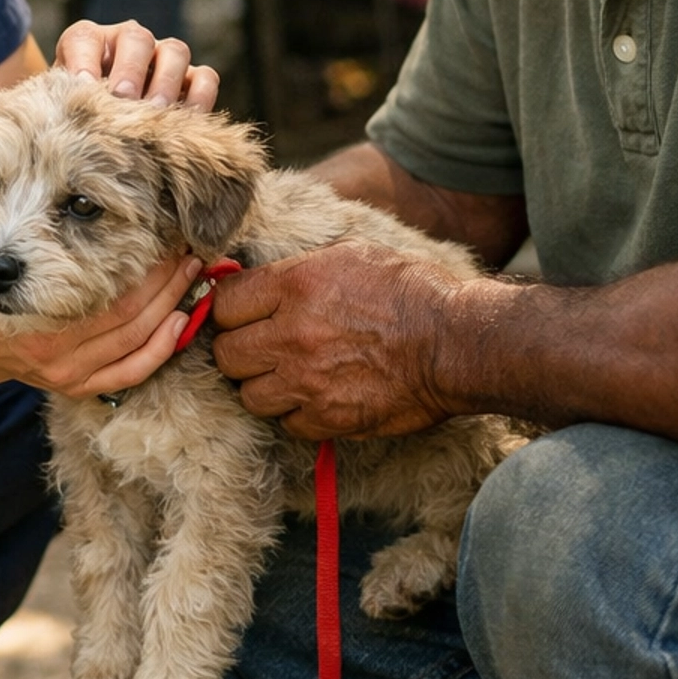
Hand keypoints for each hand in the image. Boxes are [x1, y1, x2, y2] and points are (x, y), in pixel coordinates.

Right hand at [0, 253, 202, 402]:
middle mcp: (57, 353)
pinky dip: (160, 351)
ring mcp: (69, 374)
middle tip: (192, 251)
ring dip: (173, 307)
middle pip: (132, 318)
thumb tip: (63, 189)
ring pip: (137, 342)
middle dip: (169, 283)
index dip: (150, 269)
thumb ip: (23, 234)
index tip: (171, 238)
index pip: (114, 297)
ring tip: (193, 277)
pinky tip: (180, 324)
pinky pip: (129, 374)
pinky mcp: (77, 387)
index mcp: (38, 321)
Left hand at [54, 18, 218, 110]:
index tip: (83, 86)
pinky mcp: (191, 80)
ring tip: (155, 112)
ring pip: (176, 51)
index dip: (83, 60)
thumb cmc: (79, 118)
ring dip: (165, 82)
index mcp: (89, 43)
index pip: (84, 39)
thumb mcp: (65, 110)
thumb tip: (71, 124)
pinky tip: (184, 123)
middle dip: (130, 69)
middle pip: (136, 38)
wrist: (105, 131)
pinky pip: (205, 78)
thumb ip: (65, 107)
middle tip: (123, 98)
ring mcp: (163, 58)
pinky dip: (199, 97)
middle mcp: (128, 42)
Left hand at [210, 243, 466, 439]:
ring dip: (262, 386)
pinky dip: (296, 413)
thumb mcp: (349, 254)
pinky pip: (287, 423)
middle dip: (238, 349)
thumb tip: (262, 281)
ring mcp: (307, 382)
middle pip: (225, 353)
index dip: (228, 308)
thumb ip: (297, 270)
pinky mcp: (328, 418)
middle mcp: (291, 335)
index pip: (222, 303)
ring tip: (287, 375)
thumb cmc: (409, 290)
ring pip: (248, 395)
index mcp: (294, 286)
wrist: (454, 341)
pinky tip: (316, 396)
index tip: (240, 313)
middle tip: (260, 346)